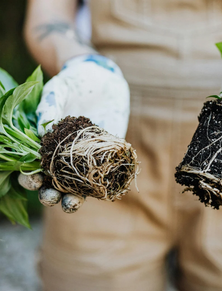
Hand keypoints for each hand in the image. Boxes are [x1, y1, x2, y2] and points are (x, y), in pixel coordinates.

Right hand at [20, 54, 129, 211]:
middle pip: (57, 183)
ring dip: (76, 198)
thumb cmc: (73, 82)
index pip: (36, 168)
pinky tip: (104, 188)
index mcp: (48, 144)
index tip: (35, 181)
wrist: (102, 77)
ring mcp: (89, 156)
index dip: (32, 179)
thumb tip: (41, 129)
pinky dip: (106, 182)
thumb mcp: (58, 90)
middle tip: (54, 197)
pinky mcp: (110, 152)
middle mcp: (67, 156)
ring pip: (81, 185)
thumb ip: (49, 107)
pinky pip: (108, 171)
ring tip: (74, 202)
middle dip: (53, 195)